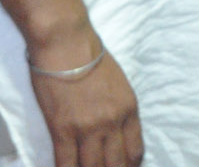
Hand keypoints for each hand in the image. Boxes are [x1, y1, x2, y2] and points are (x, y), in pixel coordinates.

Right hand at [29, 36, 143, 166]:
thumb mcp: (118, 83)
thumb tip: (114, 131)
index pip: (135, 151)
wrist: (66, 44)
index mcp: (129, 109)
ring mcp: (88, 128)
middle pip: (116, 164)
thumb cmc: (90, 57)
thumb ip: (118, 109)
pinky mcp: (62, 130)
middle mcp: (113, 122)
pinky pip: (66, 163)